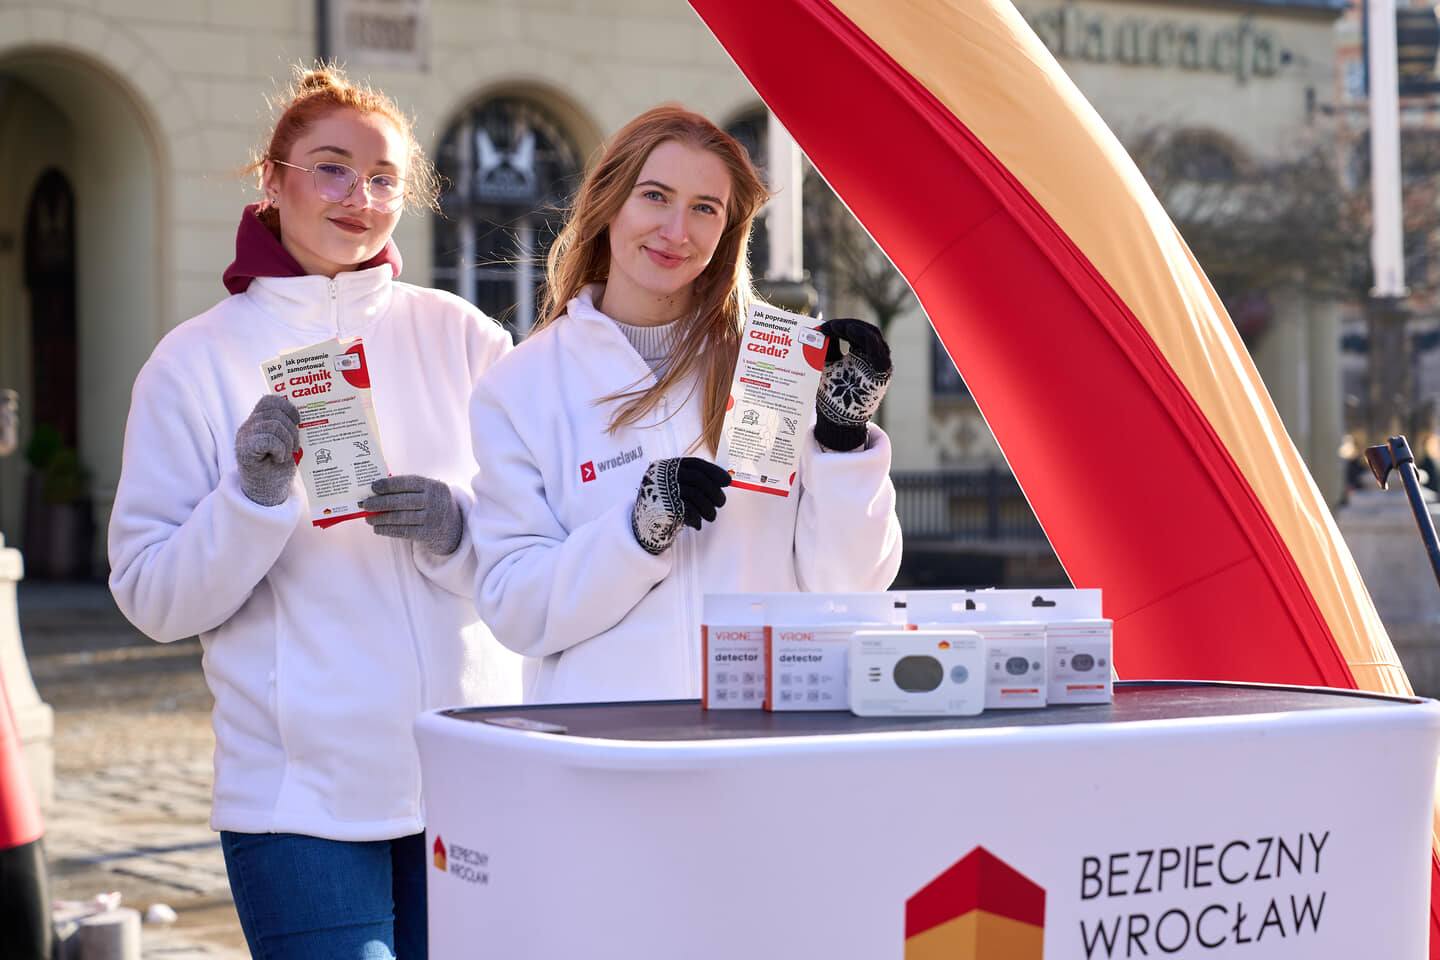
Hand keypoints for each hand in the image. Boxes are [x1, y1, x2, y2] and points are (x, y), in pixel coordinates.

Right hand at [235, 395, 299, 505]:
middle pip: (275, 412)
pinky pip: (268, 439)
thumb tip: (305, 412)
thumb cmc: (279, 467)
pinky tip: (279, 459)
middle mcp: (248, 426)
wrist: (268, 492)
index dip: (287, 407)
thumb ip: (288, 426)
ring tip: (286, 455)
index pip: (269, 400)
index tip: (298, 421)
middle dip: (292, 429)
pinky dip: (279, 449)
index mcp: (258, 421)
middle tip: (293, 448)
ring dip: (287, 441)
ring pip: (273, 425)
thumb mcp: (287, 442)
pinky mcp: (244, 451)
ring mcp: (244, 438)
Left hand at [360, 475, 463, 554]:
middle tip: (365, 504)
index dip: (389, 484)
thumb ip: (409, 489)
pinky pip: (403, 531)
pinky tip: (378, 528)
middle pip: (402, 501)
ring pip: (401, 518)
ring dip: (381, 518)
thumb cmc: (432, 505)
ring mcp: (432, 518)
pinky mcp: (428, 534)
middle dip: (380, 503)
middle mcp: (434, 501)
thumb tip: (377, 490)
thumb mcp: (428, 492)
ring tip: (369, 518)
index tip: (373, 487)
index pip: (408, 483)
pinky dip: (388, 530)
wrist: (454, 528)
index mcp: (433, 486)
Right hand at [631, 457, 730, 555]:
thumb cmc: (664, 503)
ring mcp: (663, 490)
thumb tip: (723, 480)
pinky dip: (697, 518)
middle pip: (698, 479)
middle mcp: (663, 476)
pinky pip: (689, 511)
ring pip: (696, 496)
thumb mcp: (674, 486)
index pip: (696, 464)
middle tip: (721, 502)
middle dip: (714, 492)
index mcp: (667, 467)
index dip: (714, 472)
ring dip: (708, 508)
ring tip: (711, 516)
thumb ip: (693, 481)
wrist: (642, 525)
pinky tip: (698, 524)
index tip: (727, 481)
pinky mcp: (664, 507)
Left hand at [814, 318, 892, 451]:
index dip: (839, 326)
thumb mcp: (825, 366)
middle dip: (847, 325)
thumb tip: (816, 327)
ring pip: (874, 337)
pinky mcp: (882, 374)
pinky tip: (852, 333)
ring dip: (856, 329)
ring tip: (838, 327)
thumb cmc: (830, 394)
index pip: (854, 331)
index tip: (820, 328)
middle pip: (865, 331)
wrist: (836, 420)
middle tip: (829, 326)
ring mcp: (878, 365)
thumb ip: (824, 347)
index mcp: (858, 354)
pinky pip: (880, 352)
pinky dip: (867, 340)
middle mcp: (871, 358)